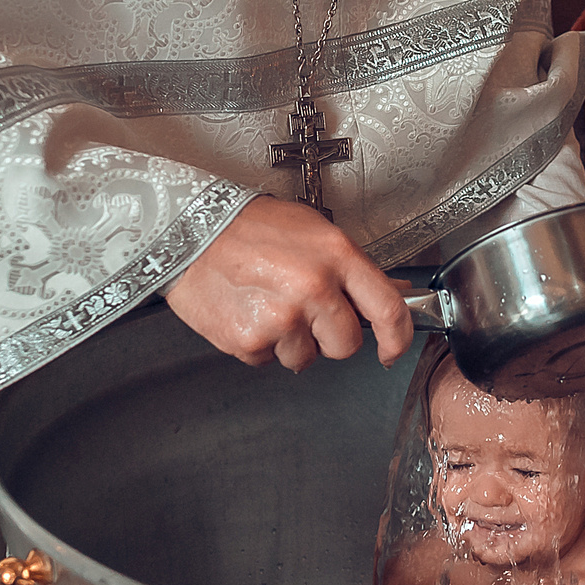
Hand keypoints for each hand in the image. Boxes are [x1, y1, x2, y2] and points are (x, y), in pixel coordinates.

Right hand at [165, 197, 411, 372]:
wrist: (188, 229)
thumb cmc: (248, 226)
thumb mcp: (313, 230)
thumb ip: (349, 268)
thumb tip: (386, 295)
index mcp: (336, 256)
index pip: (387, 309)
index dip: (396, 338)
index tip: (391, 349)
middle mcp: (313, 288)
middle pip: (346, 345)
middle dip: (330, 337)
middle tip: (305, 313)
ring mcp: (281, 318)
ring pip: (304, 357)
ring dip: (291, 341)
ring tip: (267, 304)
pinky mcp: (249, 340)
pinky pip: (267, 359)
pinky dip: (259, 343)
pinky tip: (247, 311)